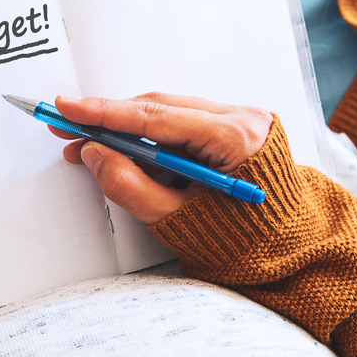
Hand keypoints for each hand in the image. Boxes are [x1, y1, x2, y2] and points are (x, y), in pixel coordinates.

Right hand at [51, 93, 272, 223]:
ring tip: (90, 147)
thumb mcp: (178, 219)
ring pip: (170, 113)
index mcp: (235, 139)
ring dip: (129, 129)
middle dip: (111, 120)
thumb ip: (131, 187)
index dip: (106, 114)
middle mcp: (242, 119)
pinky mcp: (235, 128)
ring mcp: (241, 120)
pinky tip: (127, 152)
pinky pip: (184, 124)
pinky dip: (152, 137)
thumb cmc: (244, 240)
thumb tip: (94, 154)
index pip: (157, 118)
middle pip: (162, 108)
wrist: (290, 247)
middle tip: (67, 127)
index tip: (69, 108)